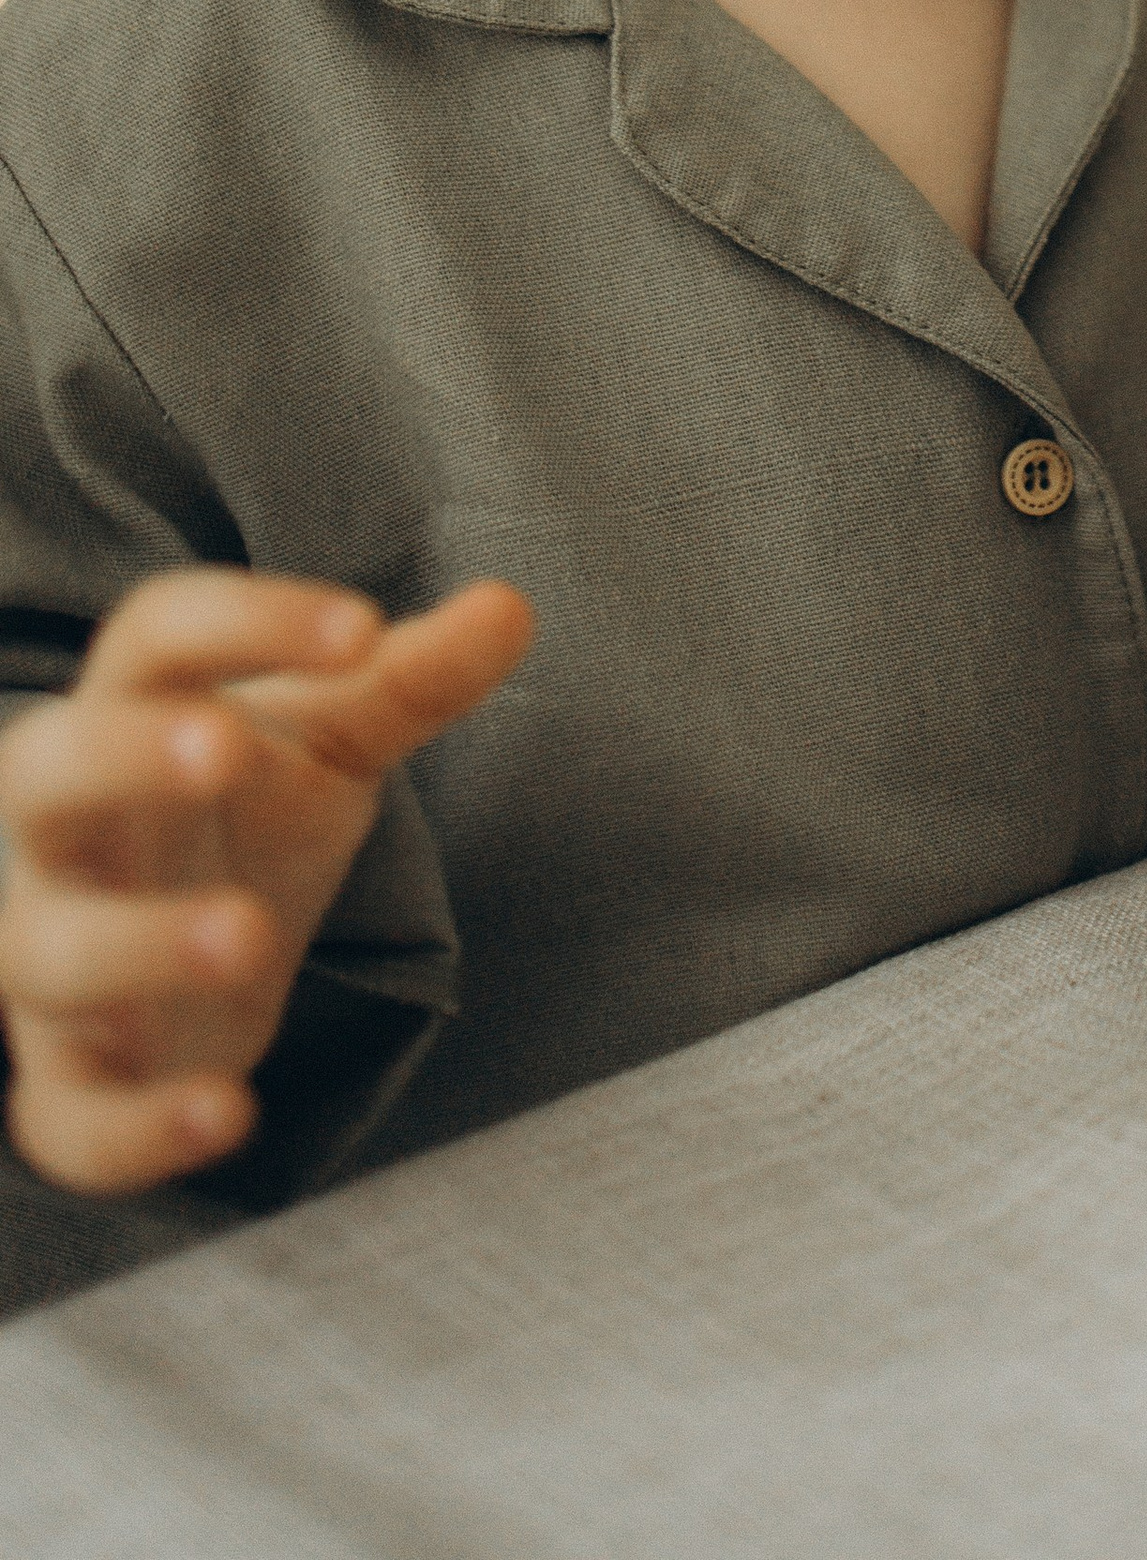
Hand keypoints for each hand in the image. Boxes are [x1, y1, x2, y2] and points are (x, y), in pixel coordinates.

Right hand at [0, 569, 533, 1194]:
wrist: (178, 949)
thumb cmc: (241, 811)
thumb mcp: (331, 739)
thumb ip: (408, 681)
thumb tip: (511, 607)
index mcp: (128, 714)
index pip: (155, 635)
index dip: (247, 620)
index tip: (362, 629)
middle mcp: (66, 831)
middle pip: (44, 772)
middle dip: (121, 759)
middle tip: (222, 751)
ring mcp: (50, 954)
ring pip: (47, 950)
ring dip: (140, 944)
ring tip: (252, 935)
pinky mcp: (70, 1082)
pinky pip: (66, 1117)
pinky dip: (138, 1127)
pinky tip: (230, 1112)